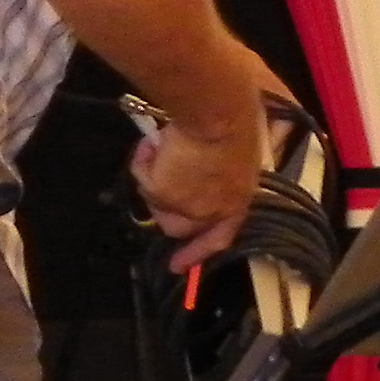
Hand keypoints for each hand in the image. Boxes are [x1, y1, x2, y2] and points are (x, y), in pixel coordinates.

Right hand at [133, 61, 293, 269]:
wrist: (216, 114)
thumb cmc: (231, 124)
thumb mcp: (230, 156)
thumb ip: (214, 174)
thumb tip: (188, 172)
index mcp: (238, 200)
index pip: (219, 236)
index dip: (197, 253)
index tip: (176, 266)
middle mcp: (214, 210)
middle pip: (177, 226)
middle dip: (162, 204)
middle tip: (155, 177)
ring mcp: (189, 206)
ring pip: (155, 204)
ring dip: (151, 178)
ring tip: (158, 148)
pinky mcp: (164, 193)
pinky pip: (141, 179)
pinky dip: (143, 160)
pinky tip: (154, 143)